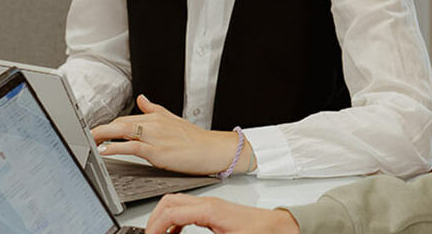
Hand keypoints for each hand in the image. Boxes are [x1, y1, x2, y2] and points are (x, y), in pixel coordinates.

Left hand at [92, 94, 246, 175]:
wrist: (213, 150)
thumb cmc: (196, 139)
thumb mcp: (173, 119)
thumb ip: (154, 109)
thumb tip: (142, 98)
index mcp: (155, 117)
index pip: (124, 119)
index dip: (107, 125)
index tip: (93, 130)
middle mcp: (153, 124)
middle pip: (119, 123)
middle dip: (99, 130)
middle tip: (84, 136)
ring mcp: (155, 137)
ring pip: (122, 131)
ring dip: (101, 136)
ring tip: (88, 141)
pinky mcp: (157, 151)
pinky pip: (131, 147)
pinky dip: (115, 148)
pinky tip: (104, 150)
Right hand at [145, 194, 299, 233]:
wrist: (278, 228)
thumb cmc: (259, 233)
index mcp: (209, 210)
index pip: (171, 211)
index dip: (154, 227)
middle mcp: (208, 203)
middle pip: (169, 202)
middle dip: (154, 220)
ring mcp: (210, 204)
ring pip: (176, 203)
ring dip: (163, 218)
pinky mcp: (214, 210)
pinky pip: (186, 209)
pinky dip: (174, 220)